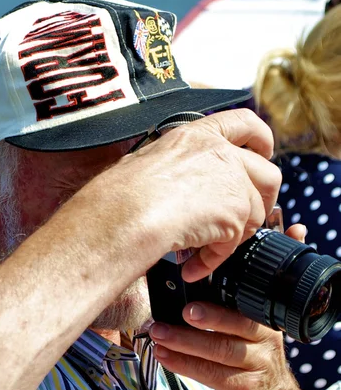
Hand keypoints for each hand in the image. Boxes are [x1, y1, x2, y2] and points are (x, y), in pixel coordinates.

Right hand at [108, 109, 280, 281]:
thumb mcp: (145, 164)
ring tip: (204, 251)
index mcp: (195, 136)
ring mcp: (233, 181)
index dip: (261, 139)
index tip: (264, 151)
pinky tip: (192, 266)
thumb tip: (166, 186)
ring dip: (233, 237)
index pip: (242, 123)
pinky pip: (234, 243)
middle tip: (248, 218)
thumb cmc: (121, 193)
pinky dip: (213, 259)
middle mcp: (220, 153)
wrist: (126, 212)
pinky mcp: (236, 211)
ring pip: (255, 213)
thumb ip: (170, 168)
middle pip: (267, 173)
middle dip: (264, 199)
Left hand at [148, 224, 306, 389]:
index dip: (220, 294)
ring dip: (185, 341)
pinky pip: (212, 375)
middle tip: (178, 311)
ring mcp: (256, 364)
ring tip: (158, 334)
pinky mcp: (244, 388)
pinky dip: (185, 365)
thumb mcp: (255, 323)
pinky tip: (164, 356)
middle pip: (234, 324)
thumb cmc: (252, 356)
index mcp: (264, 317)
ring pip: (219, 350)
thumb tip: (290, 227)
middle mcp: (265, 339)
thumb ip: (254, 285)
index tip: (194, 281)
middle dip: (205, 316)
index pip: (244, 300)